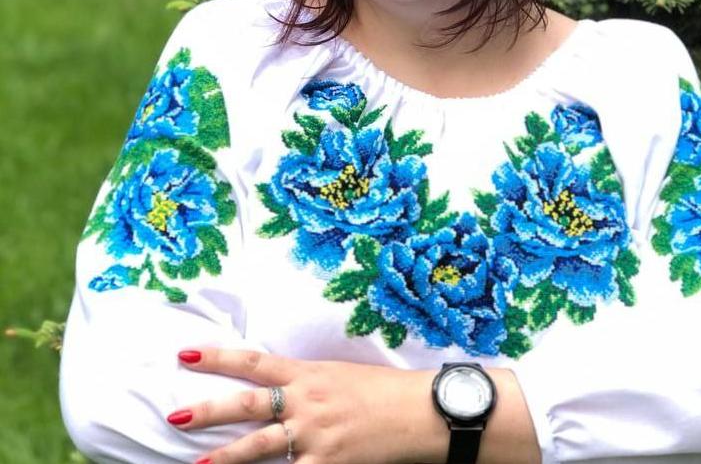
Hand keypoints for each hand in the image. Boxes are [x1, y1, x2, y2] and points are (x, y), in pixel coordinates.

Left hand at [166, 348, 441, 463]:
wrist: (417, 412)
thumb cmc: (380, 390)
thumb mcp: (338, 375)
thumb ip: (306, 383)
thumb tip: (276, 388)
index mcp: (307, 374)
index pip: (254, 362)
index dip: (218, 358)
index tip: (186, 355)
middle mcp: (305, 403)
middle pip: (248, 406)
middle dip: (208, 411)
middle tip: (175, 416)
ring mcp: (314, 437)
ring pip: (260, 447)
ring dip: (227, 456)